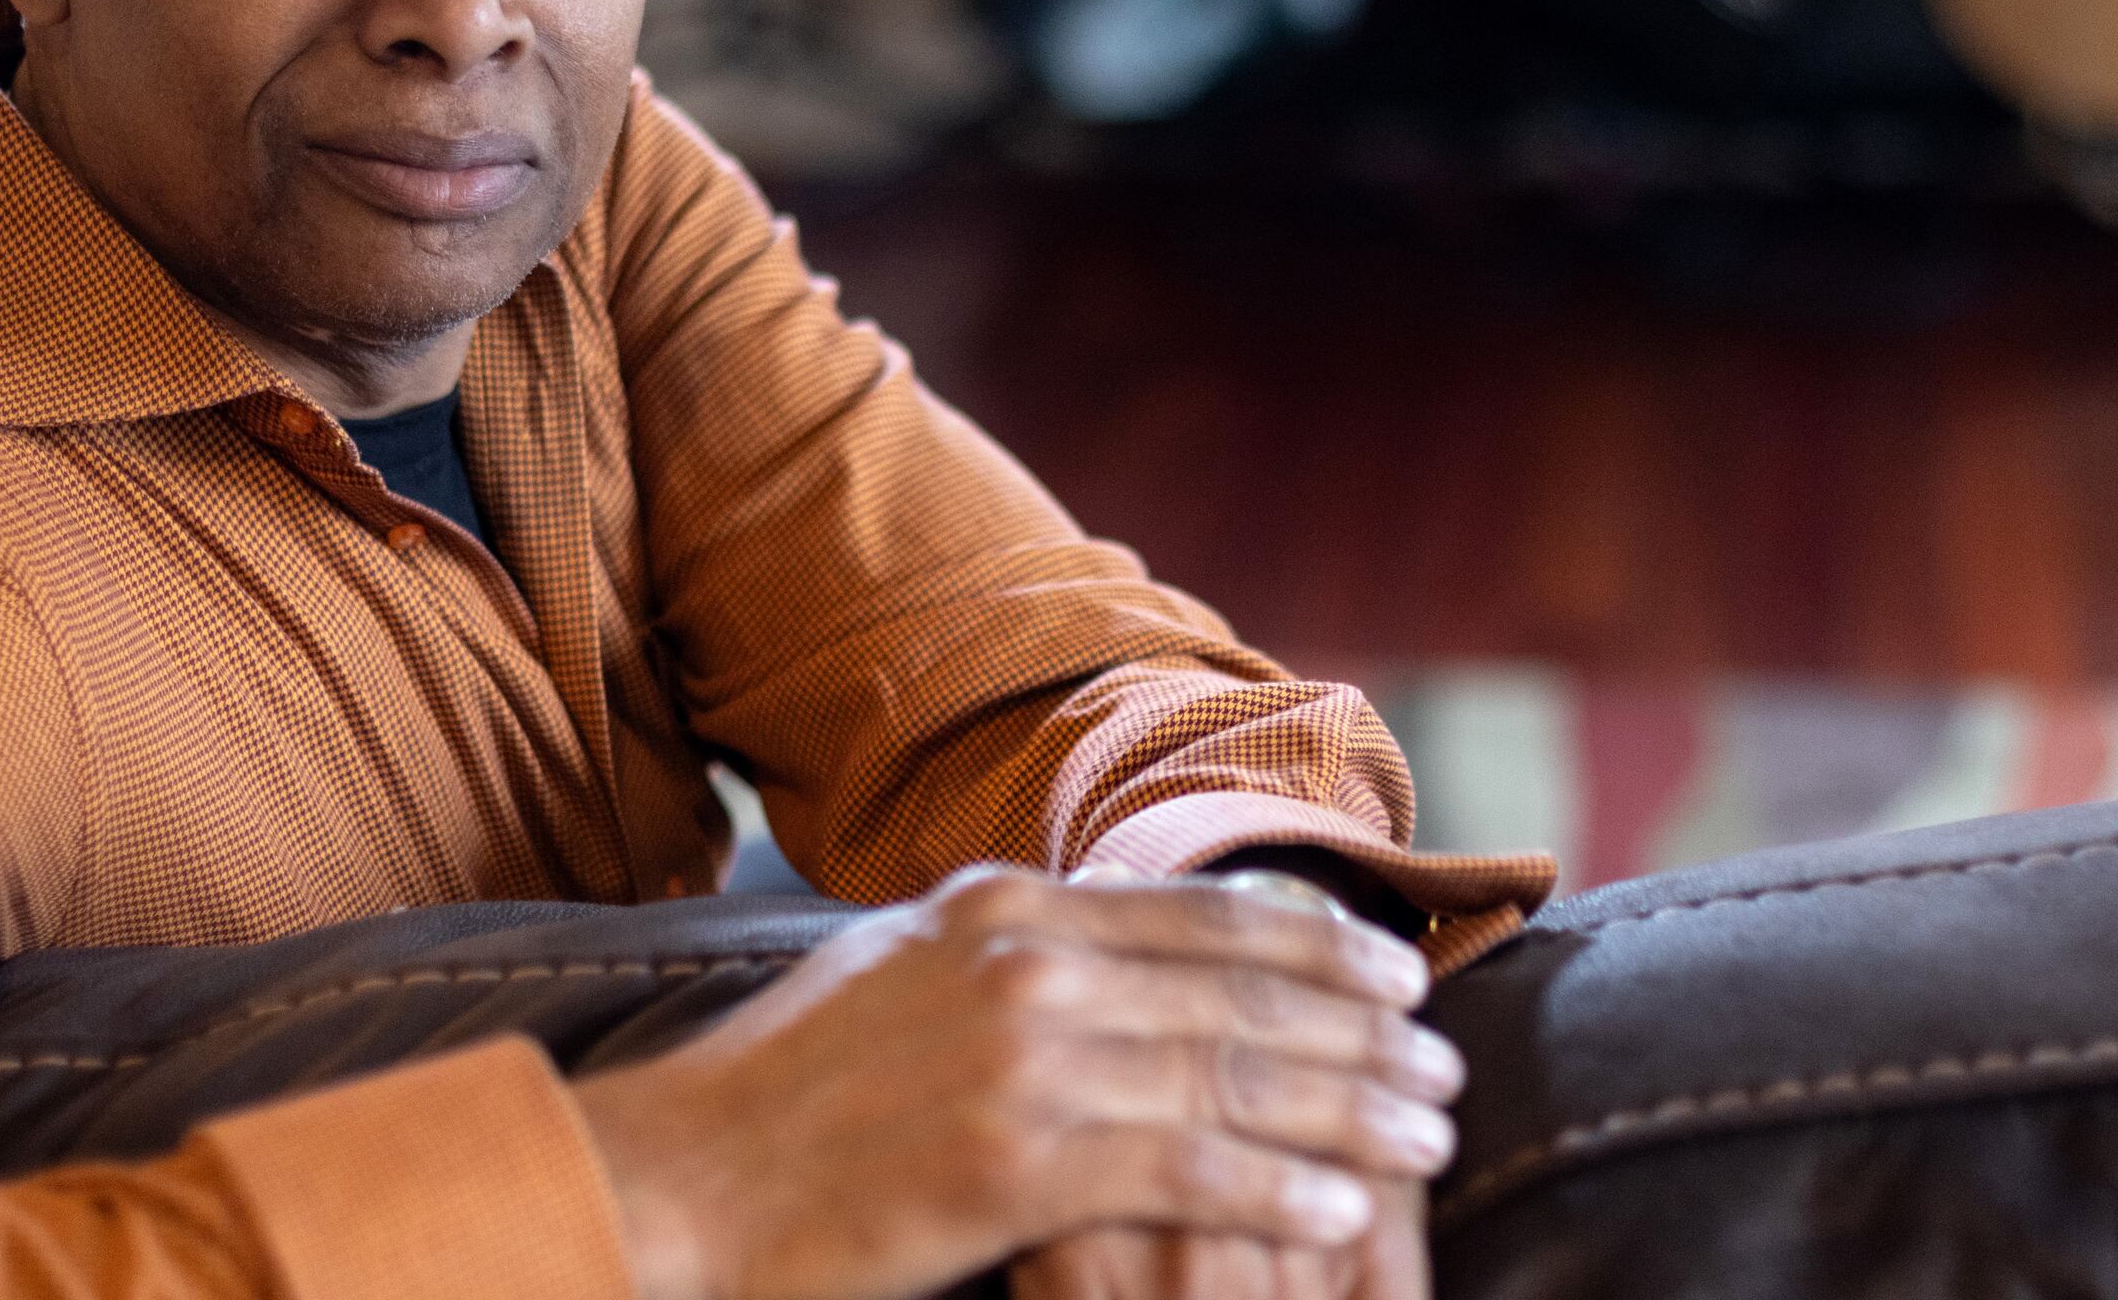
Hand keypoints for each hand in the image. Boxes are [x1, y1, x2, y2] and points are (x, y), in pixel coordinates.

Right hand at [570, 865, 1464, 1299]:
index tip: (1395, 969)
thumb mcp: (898, 980)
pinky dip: (1280, 1187)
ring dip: (1352, 1104)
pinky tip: (1342, 1208)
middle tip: (1443, 1059)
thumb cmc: (779, 1104)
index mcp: (1003, 909)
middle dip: (1362, 1026)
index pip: (1200, 912)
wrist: (673, 1182)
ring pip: (1237, 1074)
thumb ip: (1007, 956)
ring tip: (1429, 1132)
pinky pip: (1189, 1169)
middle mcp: (1026, 959)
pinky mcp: (1017, 1159)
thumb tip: (1097, 943)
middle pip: (1242, 988)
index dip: (1316, 941)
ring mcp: (1024, 1055)